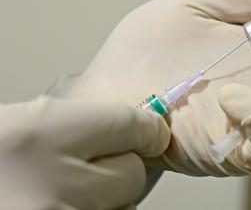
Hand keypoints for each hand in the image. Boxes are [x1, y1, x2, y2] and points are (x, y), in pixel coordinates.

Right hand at [0, 96, 169, 208]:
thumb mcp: (26, 126)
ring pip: (124, 207)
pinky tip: (62, 205)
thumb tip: (144, 130)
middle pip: (133, 173)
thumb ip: (83, 124)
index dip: (146, 128)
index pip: (130, 125)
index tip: (150, 131)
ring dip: (108, 199)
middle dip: (122, 167)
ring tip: (65, 192)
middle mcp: (50, 187)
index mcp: (36, 137)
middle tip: (92, 166)